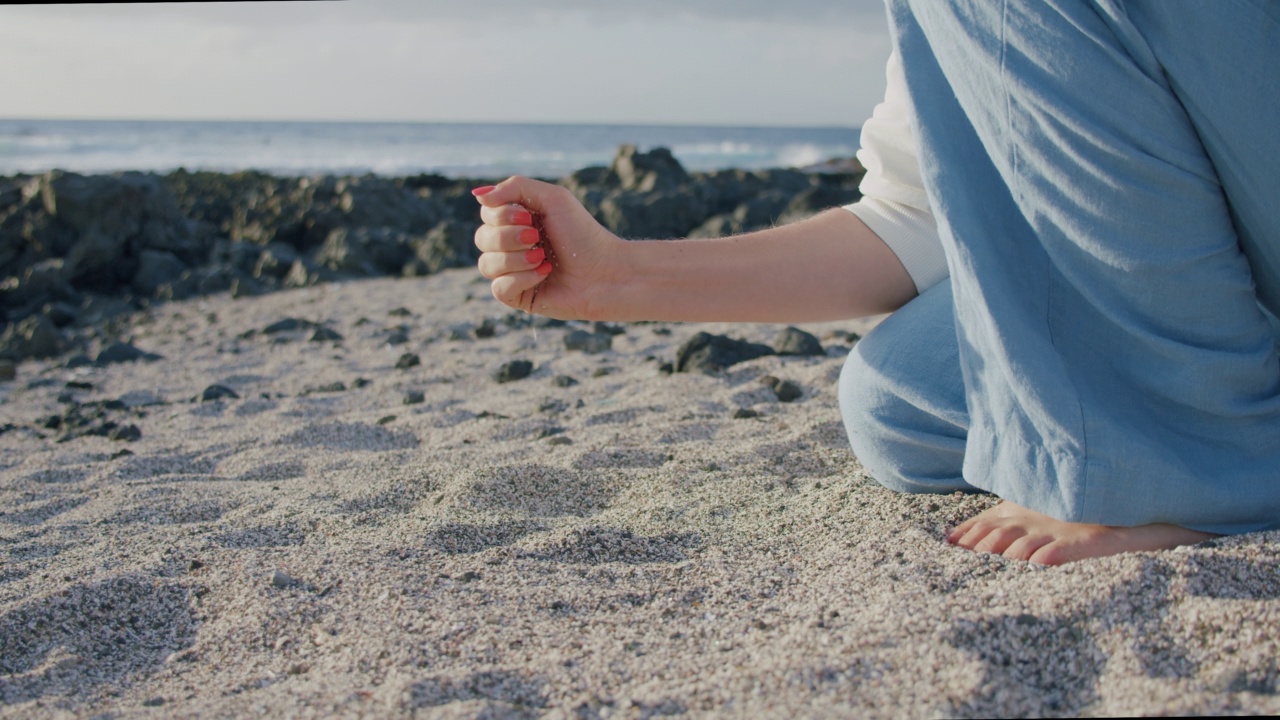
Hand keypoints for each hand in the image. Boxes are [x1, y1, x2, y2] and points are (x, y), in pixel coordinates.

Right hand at [473, 176, 623, 319]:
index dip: (501, 215)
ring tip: (542, 257)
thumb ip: (514, 188)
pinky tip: (544, 275)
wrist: (606, 271)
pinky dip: (520, 279)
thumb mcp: (552, 198)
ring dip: (515, 259)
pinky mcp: (519, 297)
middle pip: (482, 238)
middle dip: (508, 237)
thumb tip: (477, 195)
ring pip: (486, 264)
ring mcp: (513, 273)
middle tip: (536, 237)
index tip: (529, 217)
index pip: (486, 214)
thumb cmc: (582, 234)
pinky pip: (498, 288)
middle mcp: (512, 247)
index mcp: (518, 222)